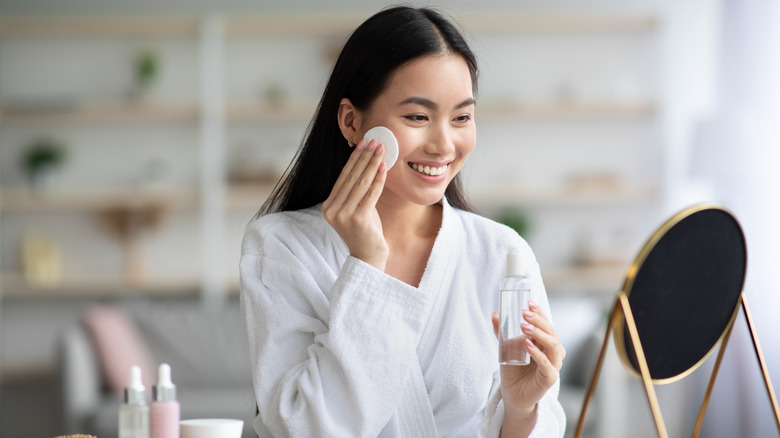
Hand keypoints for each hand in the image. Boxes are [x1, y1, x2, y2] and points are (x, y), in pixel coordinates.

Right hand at [322, 139, 388, 270]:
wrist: (369, 257)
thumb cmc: (366, 231)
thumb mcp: (357, 208)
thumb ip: (357, 190)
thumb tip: (367, 162)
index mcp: (328, 206)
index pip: (343, 177)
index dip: (354, 158)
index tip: (363, 143)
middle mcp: (332, 209)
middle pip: (351, 177)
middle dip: (364, 156)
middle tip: (375, 140)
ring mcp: (343, 215)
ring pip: (360, 182)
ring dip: (372, 163)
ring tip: (381, 149)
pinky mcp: (358, 218)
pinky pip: (370, 193)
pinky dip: (378, 179)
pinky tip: (384, 167)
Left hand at [491, 302, 564, 421]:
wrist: (513, 394)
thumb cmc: (514, 370)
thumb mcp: (506, 348)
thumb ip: (502, 332)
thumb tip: (494, 314)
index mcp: (545, 343)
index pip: (547, 324)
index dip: (540, 313)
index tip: (528, 303)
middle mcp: (553, 352)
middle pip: (551, 332)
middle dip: (538, 320)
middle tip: (524, 313)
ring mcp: (553, 365)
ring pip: (553, 345)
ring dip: (538, 333)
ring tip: (523, 326)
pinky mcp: (549, 378)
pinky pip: (546, 364)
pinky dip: (537, 353)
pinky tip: (526, 344)